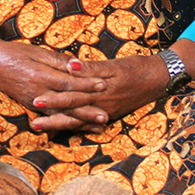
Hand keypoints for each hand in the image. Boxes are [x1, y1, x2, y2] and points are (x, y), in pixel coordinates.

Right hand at [0, 25, 106, 129]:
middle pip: (67, 103)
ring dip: (81, 121)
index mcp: (41, 76)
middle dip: (88, 110)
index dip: (87, 84)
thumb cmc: (16, 54)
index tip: (104, 84)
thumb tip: (79, 66)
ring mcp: (34, 102)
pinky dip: (67, 124)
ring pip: (62, 114)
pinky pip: (52, 118)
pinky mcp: (32, 107)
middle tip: (106, 116)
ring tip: (98, 126)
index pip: (68, 82)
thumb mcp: (37, 52)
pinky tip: (79, 128)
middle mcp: (38, 93)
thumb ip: (58, 61)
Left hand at [29, 54, 170, 133]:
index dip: (53, 100)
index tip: (35, 101)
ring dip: (60, 125)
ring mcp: (106, 112)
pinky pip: (90, 123)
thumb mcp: (114, 65)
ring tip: (42, 128)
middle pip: (72, 114)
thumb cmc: (135, 68)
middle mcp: (101, 106)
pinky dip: (77, 127)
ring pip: (79, 121)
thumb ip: (91, 68)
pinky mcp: (110, 113)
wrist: (158, 79)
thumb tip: (70, 67)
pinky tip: (65, 130)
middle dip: (52, 119)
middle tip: (32, 124)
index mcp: (100, 92)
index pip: (72, 97)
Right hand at [32, 39, 194, 132]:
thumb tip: (76, 112)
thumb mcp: (116, 103)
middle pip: (73, 111)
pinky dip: (84, 70)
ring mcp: (107, 88)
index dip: (54, 123)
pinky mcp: (113, 72)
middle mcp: (102, 104)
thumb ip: (94, 106)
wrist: (159, 77)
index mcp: (101, 110)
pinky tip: (72, 67)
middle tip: (35, 124)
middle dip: (52, 116)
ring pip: (80, 94)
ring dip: (61, 97)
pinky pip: (95, 72)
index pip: (73, 119)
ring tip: (43, 99)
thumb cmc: (136, 90)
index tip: (36, 127)